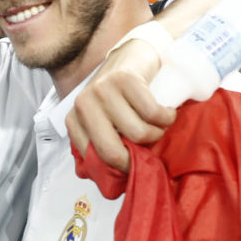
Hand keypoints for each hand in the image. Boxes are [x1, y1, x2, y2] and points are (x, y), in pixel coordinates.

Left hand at [66, 37, 176, 170]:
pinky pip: (153, 113)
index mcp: (74, 120)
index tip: (135, 162)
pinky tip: (166, 112)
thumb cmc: (120, 97)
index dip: (120, 167)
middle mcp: (83, 105)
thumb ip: (104, 145)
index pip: (94, 159)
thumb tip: (115, 185)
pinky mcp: (125, 79)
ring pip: (137, 133)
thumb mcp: (105, 121)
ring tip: (158, 124)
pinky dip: (166, 117)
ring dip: (156, 133)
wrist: (133, 55)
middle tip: (150, 147)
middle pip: (112, 151)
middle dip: (137, 156)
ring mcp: (103, 90)